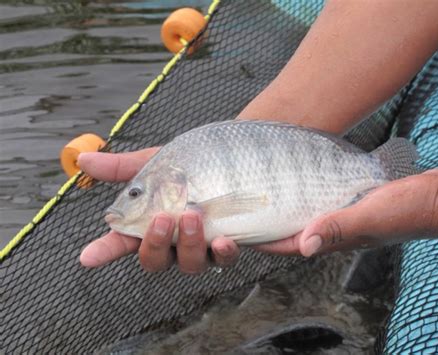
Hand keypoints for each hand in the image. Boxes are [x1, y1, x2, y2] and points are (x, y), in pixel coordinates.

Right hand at [78, 149, 238, 273]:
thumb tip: (82, 161)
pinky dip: (222, 253)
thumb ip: (124, 167)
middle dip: (154, 245)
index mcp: (153, 221)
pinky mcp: (231, 246)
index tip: (88, 257)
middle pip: (155, 260)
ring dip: (188, 244)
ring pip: (189, 264)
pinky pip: (224, 260)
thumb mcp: (159, 163)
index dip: (105, 251)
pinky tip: (224, 240)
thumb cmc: (195, 164)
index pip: (123, 240)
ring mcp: (203, 246)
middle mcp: (175, 240)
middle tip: (164, 219)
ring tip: (194, 216)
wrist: (238, 157)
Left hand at [255, 164, 437, 255]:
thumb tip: (304, 245)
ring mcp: (346, 217)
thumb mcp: (371, 217)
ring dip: (288, 208)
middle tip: (247, 209)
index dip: (266, 240)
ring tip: (266, 193)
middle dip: (271, 224)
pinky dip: (309, 195)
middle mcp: (338, 231)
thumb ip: (339, 228)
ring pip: (309, 215)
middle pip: (296, 231)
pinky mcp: (354, 203)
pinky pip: (324, 201)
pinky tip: (300, 182)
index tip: (241, 233)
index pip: (292, 244)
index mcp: (339, 240)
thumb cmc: (410, 210)